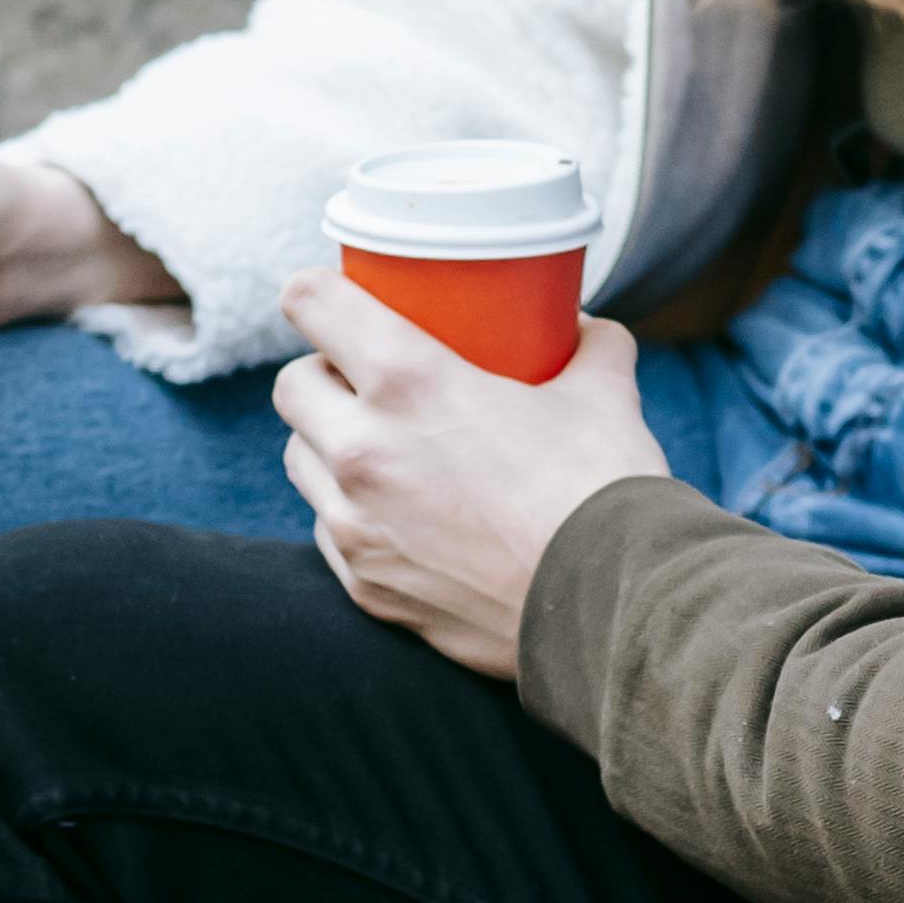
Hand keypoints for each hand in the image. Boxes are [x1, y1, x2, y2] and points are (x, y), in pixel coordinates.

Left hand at [272, 270, 670, 677]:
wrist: (611, 611)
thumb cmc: (604, 494)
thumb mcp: (604, 396)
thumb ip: (590, 349)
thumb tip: (587, 331)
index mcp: (409, 382)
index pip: (313, 303)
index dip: (317, 292)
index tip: (333, 298)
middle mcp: (363, 450)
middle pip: (292, 386)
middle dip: (322, 374)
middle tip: (367, 380)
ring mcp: (356, 525)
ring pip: (300, 460)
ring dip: (328, 444)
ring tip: (379, 447)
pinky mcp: (365, 586)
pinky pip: (330, 531)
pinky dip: (354, 514)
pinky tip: (402, 514)